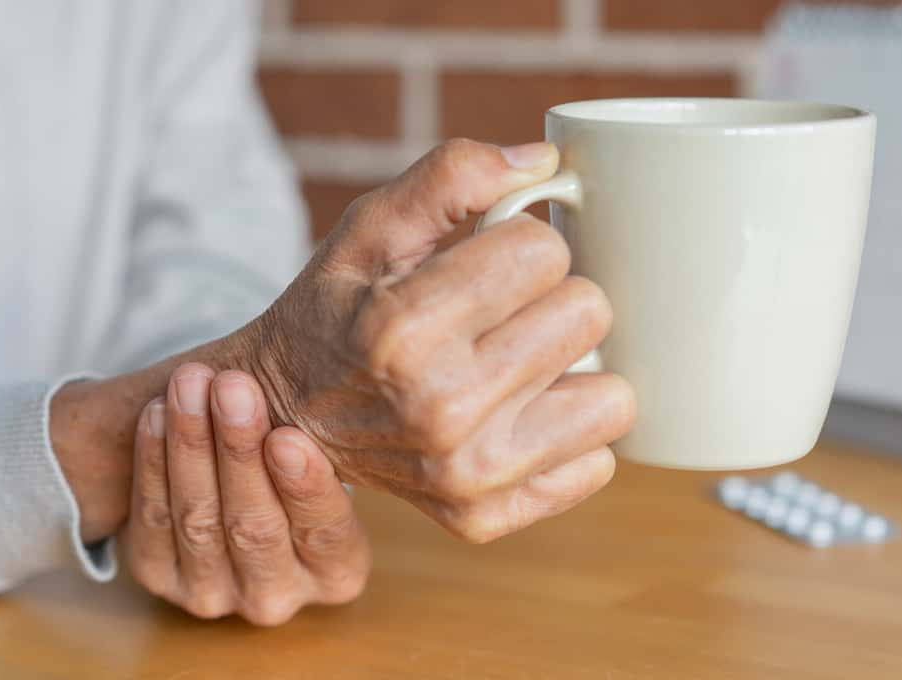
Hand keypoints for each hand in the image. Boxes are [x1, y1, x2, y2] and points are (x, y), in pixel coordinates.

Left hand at [121, 363, 370, 624]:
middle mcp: (277, 596)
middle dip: (239, 451)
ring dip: (191, 446)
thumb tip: (343, 371)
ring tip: (190, 385)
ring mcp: (213, 594)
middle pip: (255, 528)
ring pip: (199, 521)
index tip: (287, 436)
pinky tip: (157, 413)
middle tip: (233, 388)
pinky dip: (153, 463)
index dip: (305, 488)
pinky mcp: (159, 577)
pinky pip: (153, 520)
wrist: (234, 484)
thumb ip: (325, 432)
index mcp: (338, 573)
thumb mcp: (325, 452)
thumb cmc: (294, 456)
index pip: (325, 534)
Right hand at [235, 139, 636, 542]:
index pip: (546, 251)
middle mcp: (439, 409)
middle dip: (552, 298)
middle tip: (504, 313)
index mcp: (403, 328)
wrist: (287, 414)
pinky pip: (598, 462)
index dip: (521, 243)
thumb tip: (544, 162)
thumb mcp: (370, 228)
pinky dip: (566, 433)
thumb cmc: (337, 311)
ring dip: (574, 371)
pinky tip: (517, 416)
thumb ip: (452, 176)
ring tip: (518, 364)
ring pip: (614, 396)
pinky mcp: (487, 516)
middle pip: (589, 314)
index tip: (486, 263)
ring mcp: (467, 475)